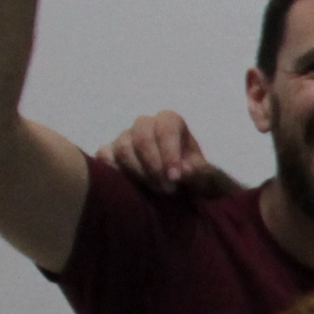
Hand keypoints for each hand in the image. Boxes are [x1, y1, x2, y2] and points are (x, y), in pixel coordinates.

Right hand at [98, 110, 235, 197]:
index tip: (175, 177)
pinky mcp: (109, 153)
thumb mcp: (210, 180)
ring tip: (156, 191)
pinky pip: (104, 157)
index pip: (167, 127)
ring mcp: (124, 138)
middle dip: (154, 166)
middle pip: (142, 137)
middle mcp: (145, 125)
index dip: (170, 152)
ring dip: (139, 173)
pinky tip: (129, 186)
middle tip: (167, 189)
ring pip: (123, 149)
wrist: (179, 192)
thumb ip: (204, 174)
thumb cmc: (195, 180)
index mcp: (170, 122)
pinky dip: (114, 170)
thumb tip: (186, 171)